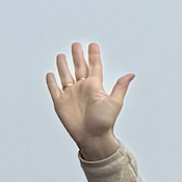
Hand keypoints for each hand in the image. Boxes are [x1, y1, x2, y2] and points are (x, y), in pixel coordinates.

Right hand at [46, 42, 131, 158]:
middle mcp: (82, 89)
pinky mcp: (60, 103)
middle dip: (77, 56)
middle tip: (76, 44)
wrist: (92, 136)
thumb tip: (131, 74)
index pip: (94, 67)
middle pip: (79, 68)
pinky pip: (54, 90)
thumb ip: (120, 87)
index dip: (93, 56)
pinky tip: (50, 74)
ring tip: (61, 55)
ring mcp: (71, 95)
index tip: (93, 45)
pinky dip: (51, 82)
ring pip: (65, 76)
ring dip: (63, 66)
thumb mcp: (114, 102)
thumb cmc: (105, 122)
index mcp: (95, 87)